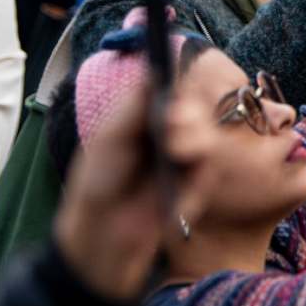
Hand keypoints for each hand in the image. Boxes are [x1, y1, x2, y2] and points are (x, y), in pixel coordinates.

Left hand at [55, 82, 212, 302]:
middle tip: (173, 122)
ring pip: (208, 141)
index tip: (177, 85)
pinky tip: (174, 192)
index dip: (180, 87)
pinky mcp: (193, 191)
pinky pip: (206, 178)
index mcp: (148, 119)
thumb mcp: (110, 138)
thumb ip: (134, 108)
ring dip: (195, 142)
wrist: (99, 233)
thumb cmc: (98, 182)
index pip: (174, 93)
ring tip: (174, 151)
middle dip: (189, 114)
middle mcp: (171, 136)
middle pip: (197, 113)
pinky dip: (194, 182)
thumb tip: (156, 72)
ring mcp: (184, 163)